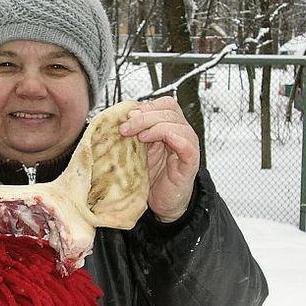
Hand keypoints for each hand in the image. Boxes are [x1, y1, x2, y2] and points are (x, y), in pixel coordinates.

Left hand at [120, 96, 199, 222]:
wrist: (162, 202)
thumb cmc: (151, 176)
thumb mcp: (139, 151)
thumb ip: (133, 134)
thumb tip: (115, 120)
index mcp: (169, 126)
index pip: (165, 103)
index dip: (147, 106)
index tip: (127, 116)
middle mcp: (181, 132)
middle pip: (169, 111)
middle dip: (144, 117)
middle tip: (126, 128)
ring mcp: (187, 146)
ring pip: (177, 125)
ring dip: (155, 127)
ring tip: (140, 138)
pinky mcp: (190, 162)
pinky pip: (187, 146)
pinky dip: (176, 139)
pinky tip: (165, 139)